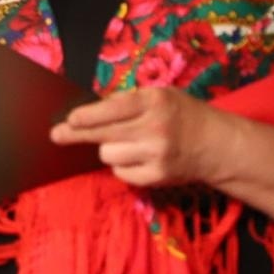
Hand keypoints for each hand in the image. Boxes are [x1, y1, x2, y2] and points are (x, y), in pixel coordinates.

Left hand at [50, 87, 233, 188]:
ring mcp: (156, 155)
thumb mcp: (160, 95)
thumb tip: (91, 109)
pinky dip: (121, 166)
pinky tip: (136, 157)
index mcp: (154, 102)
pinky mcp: (158, 177)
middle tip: (56, 135)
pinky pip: (121, 173)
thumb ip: (128, 101)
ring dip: (108, 148)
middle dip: (75, 134)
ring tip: (125, 142)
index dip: (88, 115)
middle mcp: (155, 129)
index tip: (70, 119)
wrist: (217, 145)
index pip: (114, 109)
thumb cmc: (182, 114)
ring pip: (108, 155)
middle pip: (104, 134)